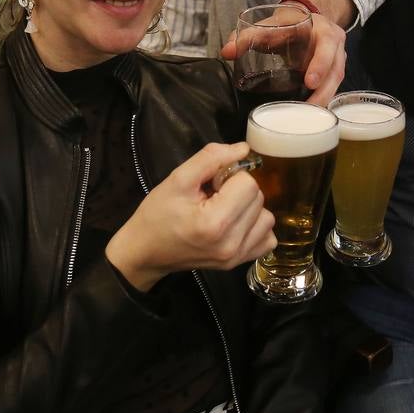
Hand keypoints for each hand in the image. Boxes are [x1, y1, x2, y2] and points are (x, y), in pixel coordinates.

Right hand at [105, 142, 274, 291]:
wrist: (146, 251)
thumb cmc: (157, 214)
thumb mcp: (178, 179)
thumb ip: (211, 158)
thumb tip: (244, 149)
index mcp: (215, 222)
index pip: (249, 182)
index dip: (230, 176)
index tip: (211, 184)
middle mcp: (231, 243)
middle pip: (258, 198)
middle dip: (238, 190)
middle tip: (212, 196)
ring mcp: (237, 257)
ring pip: (267, 217)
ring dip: (249, 208)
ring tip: (223, 210)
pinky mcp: (239, 263)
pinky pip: (267, 239)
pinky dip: (255, 228)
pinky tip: (236, 224)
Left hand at [220, 11, 346, 106]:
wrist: (305, 20)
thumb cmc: (288, 23)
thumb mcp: (270, 25)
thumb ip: (248, 36)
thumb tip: (226, 52)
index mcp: (323, 30)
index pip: (327, 47)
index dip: (320, 64)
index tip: (309, 82)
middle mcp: (335, 46)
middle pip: (336, 70)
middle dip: (324, 90)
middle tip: (309, 106)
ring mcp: (337, 61)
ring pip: (335, 84)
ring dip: (323, 100)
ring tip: (306, 117)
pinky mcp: (333, 74)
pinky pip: (331, 89)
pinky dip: (322, 101)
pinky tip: (310, 115)